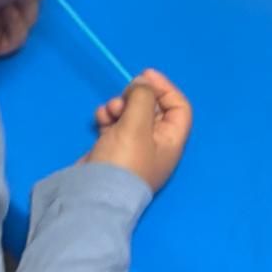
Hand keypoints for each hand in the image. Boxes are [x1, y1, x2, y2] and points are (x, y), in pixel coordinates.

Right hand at [87, 68, 192, 193]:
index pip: (178, 108)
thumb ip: (143, 98)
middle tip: (123, 96)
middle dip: (137, 97)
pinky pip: (114, 126)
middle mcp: (155, 145)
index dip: (165, 88)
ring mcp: (133, 149)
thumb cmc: (123, 161)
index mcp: (170, 141)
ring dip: (120, 106)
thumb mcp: (137, 124)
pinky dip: (108, 117)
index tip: (146, 75)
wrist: (92, 196)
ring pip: (131, 116)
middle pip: (153, 109)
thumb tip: (142, 84)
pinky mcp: (112, 151)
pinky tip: (100, 117)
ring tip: (109, 110)